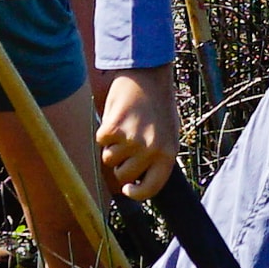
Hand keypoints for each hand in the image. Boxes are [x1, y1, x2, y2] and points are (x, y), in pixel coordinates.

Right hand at [95, 68, 185, 193]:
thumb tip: (137, 180)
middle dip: (120, 164)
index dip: (136, 193)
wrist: (147, 73)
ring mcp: (131, 141)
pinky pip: (100, 142)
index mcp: (168, 154)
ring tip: (124, 127)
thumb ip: (156, 157)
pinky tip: (117, 117)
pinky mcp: (113, 129)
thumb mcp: (167, 133)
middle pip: (122, 175)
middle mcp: (151, 151)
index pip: (150, 188)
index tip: (128, 189)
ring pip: (108, 159)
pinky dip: (104, 132)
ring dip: (111, 147)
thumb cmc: (157, 104)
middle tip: (126, 144)